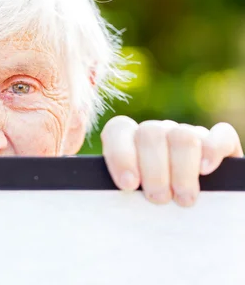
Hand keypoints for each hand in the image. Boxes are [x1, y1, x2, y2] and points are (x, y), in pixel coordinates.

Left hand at [101, 116, 242, 206]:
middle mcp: (159, 133)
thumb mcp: (134, 198)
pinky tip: (206, 171)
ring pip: (182, 136)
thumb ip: (124, 189)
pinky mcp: (220, 142)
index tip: (128, 184)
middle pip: (150, 133)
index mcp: (131, 140)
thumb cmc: (154, 206)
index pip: (118, 130)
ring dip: (181, 170)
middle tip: (159, 198)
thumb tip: (122, 190)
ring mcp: (189, 134)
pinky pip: (220, 134)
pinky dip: (213, 151)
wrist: (193, 209)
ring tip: (182, 199)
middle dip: (154, 171)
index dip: (120, 155)